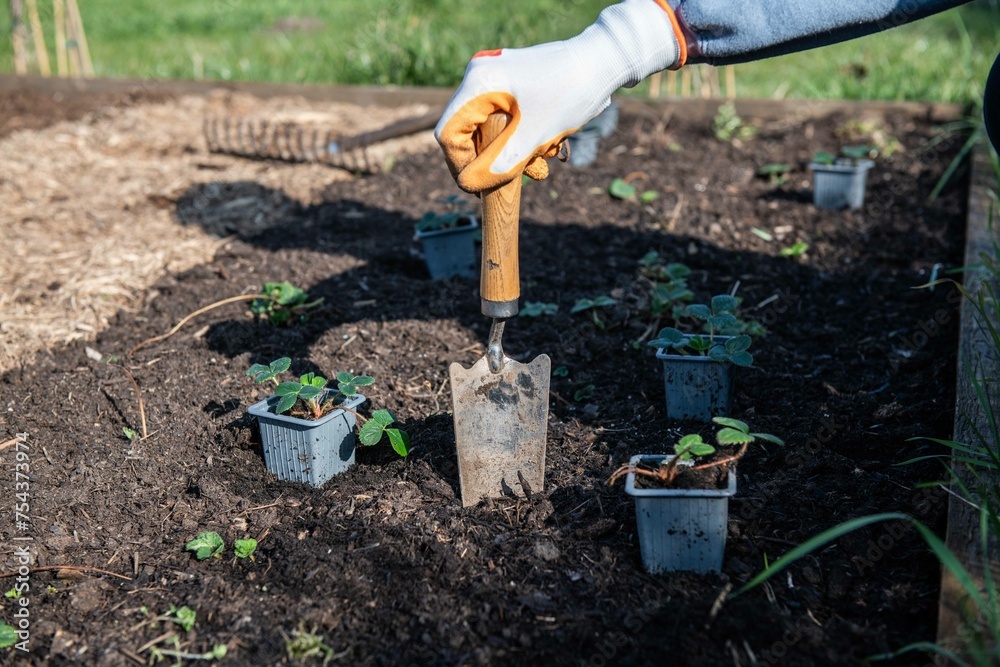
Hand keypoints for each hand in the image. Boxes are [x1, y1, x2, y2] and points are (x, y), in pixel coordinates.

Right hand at [435, 0, 683, 192]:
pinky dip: (524, 139)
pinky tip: (548, 145)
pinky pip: (508, 122)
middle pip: (470, 134)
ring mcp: (498, 81)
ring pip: (491, 132)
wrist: (607, 62)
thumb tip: (467, 185)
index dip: (461, 165)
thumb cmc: (571, 92)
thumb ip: (499, 163)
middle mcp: (482, 78)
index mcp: (479, 83)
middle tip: (523, 174)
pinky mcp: (514, 87)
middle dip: (497, 159)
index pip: (449, 132)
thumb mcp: (534, 136)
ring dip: (515, 153)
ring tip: (544, 158)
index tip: (480, 187)